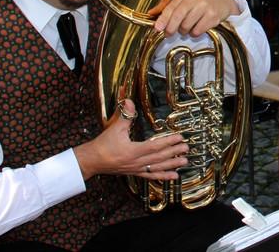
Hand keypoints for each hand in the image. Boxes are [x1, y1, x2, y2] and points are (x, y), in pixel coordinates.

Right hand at [73, 99, 188, 180]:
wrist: (92, 161)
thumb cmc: (103, 145)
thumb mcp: (114, 128)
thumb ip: (125, 115)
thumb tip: (129, 101)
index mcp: (132, 151)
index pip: (154, 146)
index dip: (168, 142)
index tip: (179, 137)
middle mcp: (136, 162)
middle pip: (158, 158)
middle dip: (174, 152)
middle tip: (186, 148)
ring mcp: (136, 169)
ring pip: (157, 168)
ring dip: (172, 165)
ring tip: (184, 161)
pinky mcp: (135, 172)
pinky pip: (151, 176)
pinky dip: (163, 176)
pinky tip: (173, 176)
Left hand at [153, 0, 239, 37]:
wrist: (221, 0)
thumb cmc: (198, 1)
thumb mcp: (183, 0)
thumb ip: (167, 7)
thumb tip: (150, 13)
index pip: (171, 8)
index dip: (163, 19)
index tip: (157, 28)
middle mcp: (194, 0)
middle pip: (178, 18)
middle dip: (171, 28)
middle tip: (169, 33)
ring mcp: (204, 8)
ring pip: (186, 26)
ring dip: (184, 31)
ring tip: (187, 26)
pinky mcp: (212, 17)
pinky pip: (197, 31)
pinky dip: (194, 33)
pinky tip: (197, 27)